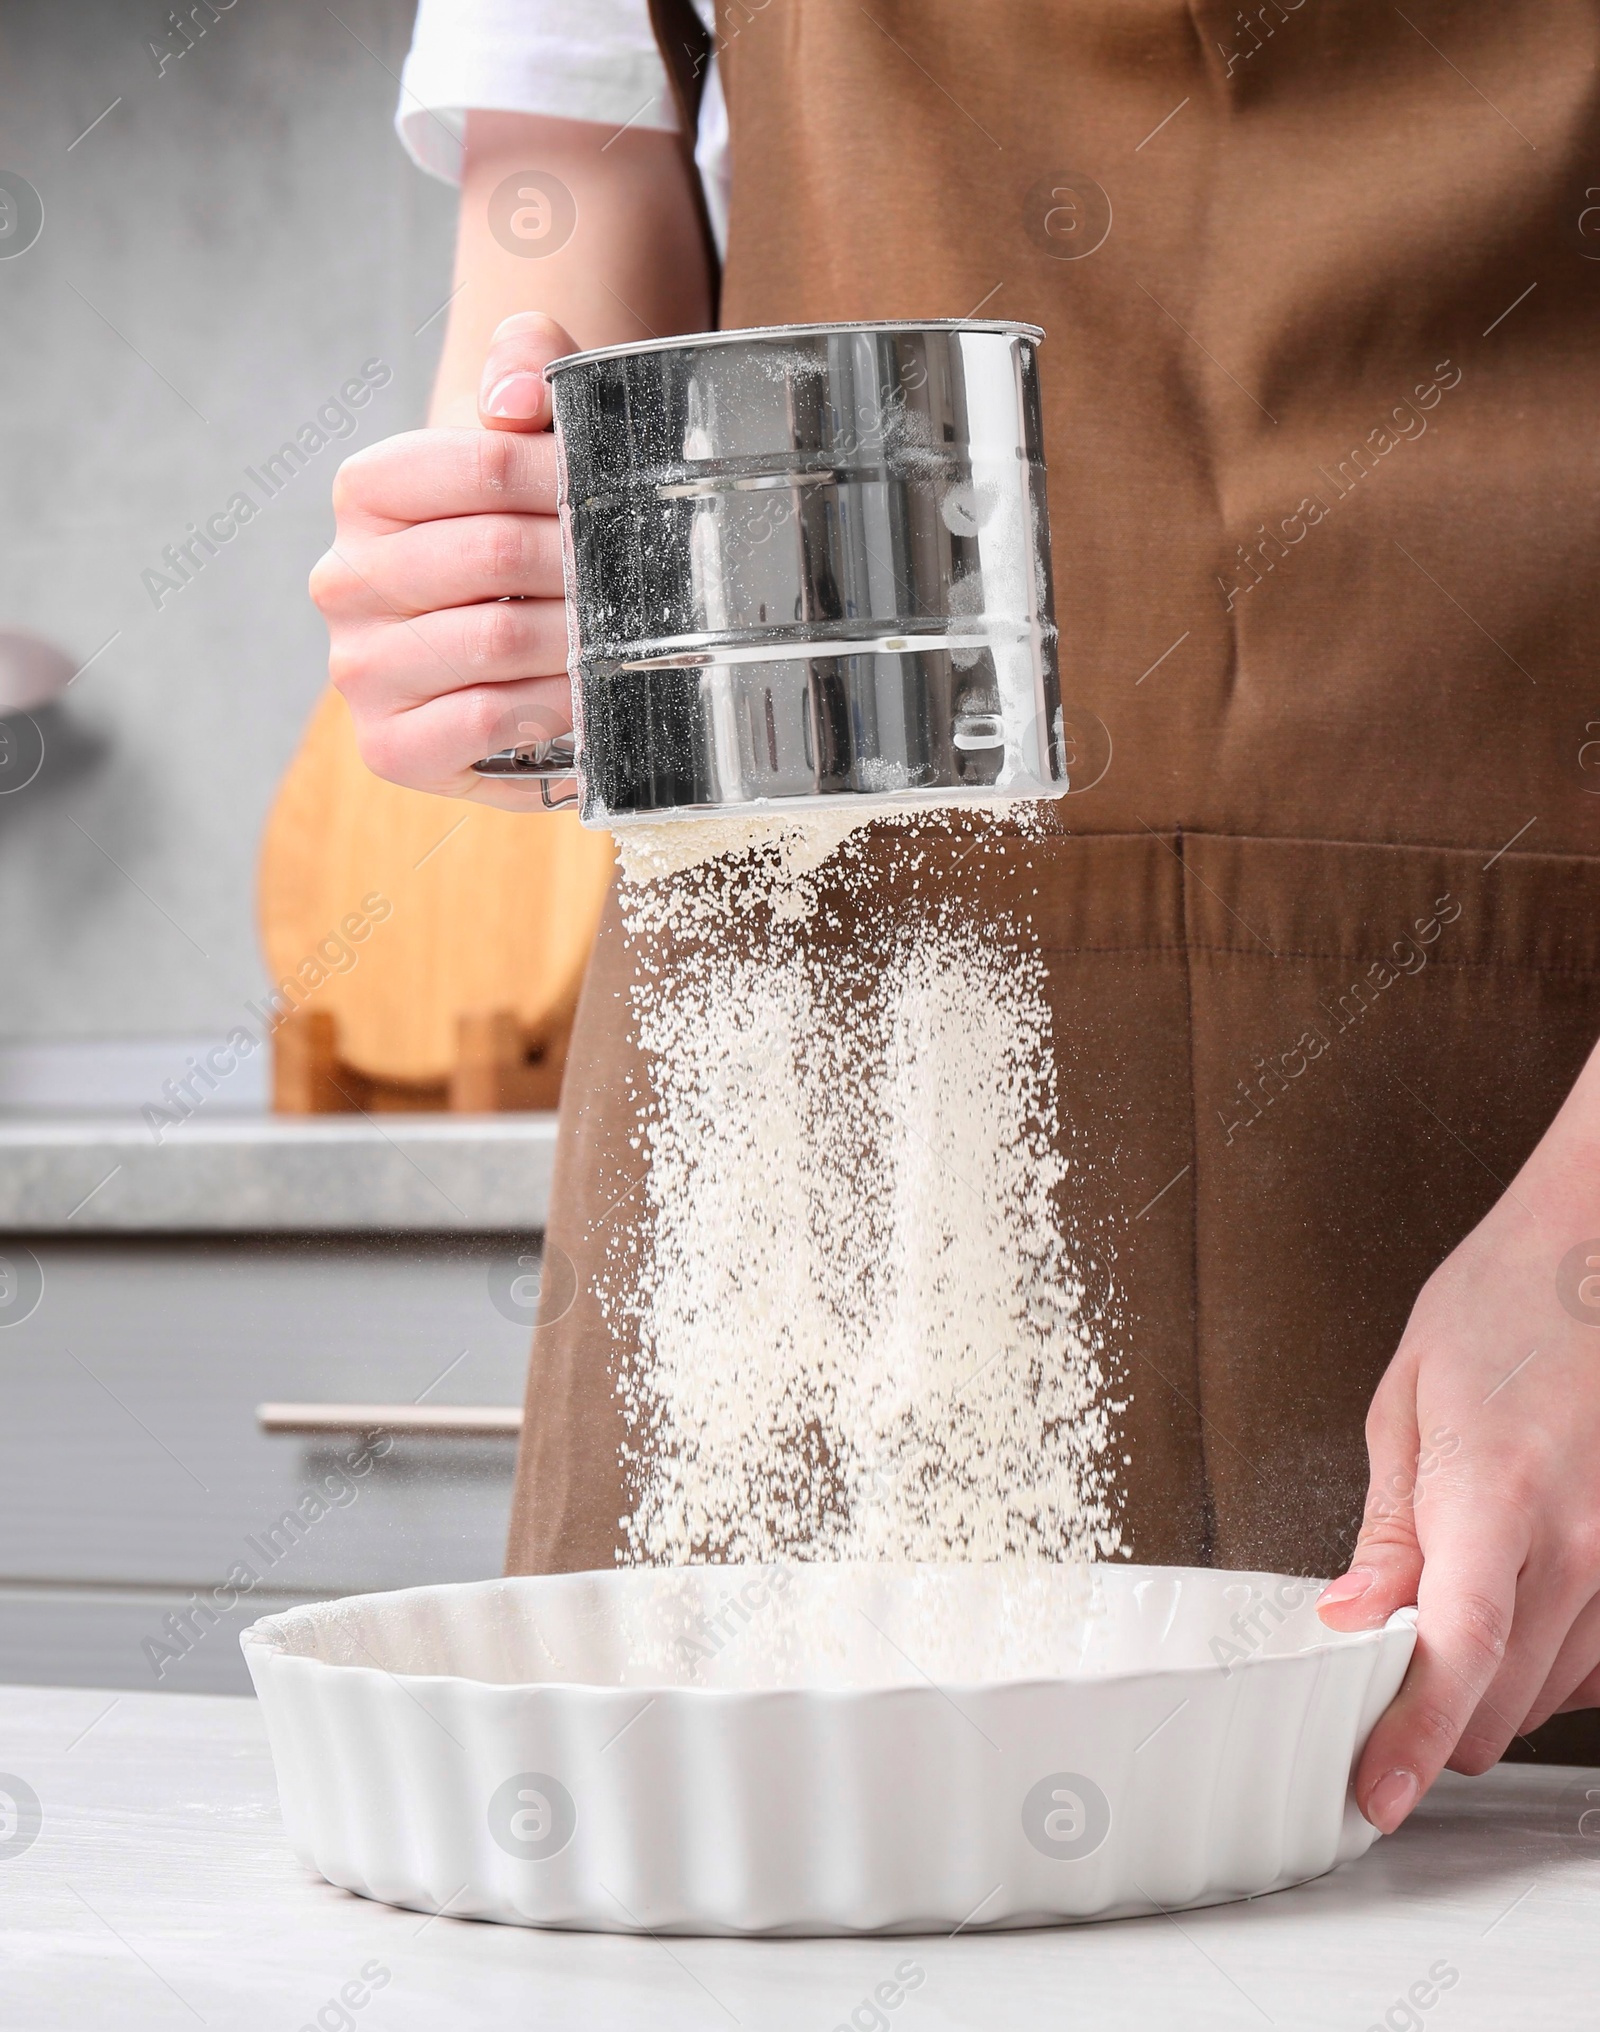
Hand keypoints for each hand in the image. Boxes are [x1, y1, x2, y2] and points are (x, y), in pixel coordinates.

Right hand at [309, 313, 576, 810]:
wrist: (510, 619)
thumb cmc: (520, 517)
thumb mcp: (526, 420)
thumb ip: (526, 362)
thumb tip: (515, 398)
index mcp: (366, 492)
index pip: (478, 465)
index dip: (563, 476)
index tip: (616, 492)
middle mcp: (345, 581)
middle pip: (493, 556)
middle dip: (582, 564)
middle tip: (637, 572)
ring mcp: (359, 670)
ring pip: (493, 642)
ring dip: (577, 639)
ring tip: (619, 633)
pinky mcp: (390, 746)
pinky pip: (481, 721)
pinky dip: (550, 707)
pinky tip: (582, 694)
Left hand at [1318, 1041, 1599, 1831]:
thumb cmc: (1507, 1301)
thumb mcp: (1407, 1403)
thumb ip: (1387, 1531)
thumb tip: (1350, 1622)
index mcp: (1494, 1495)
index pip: (1453, 1662)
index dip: (1409, 1745)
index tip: (1374, 1794)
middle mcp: (1578, 1542)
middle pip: (1501, 1702)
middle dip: (1432, 1719)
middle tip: (1372, 1694)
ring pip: (1551, 1691)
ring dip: (1489, 1692)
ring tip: (1439, 1632)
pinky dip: (1547, 1661)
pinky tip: (1512, 1613)